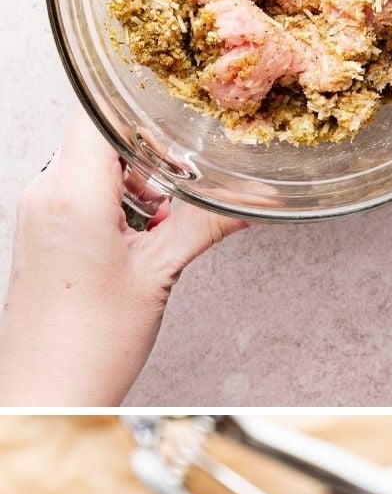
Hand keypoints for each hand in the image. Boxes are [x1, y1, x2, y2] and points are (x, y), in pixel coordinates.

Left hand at [0, 112, 245, 406]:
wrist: (45, 390)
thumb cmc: (87, 344)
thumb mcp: (159, 274)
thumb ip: (205, 225)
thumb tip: (250, 199)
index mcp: (72, 192)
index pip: (98, 109)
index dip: (141, 103)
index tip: (179, 110)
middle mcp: (46, 192)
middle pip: (99, 134)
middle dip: (149, 151)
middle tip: (187, 180)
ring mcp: (39, 210)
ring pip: (92, 164)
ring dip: (135, 181)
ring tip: (163, 221)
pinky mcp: (41, 230)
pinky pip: (81, 192)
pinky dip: (116, 202)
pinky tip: (141, 237)